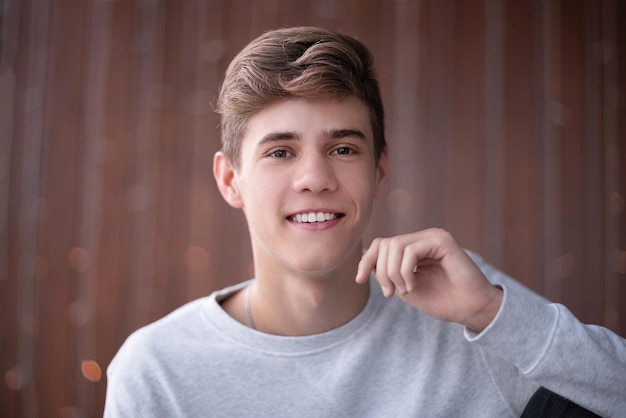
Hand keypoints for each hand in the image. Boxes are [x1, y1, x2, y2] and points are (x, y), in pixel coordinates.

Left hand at [355, 228, 502, 332]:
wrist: (470, 310)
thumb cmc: (442, 300)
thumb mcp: (404, 287)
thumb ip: (386, 273)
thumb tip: (364, 262)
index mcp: (414, 246)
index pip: (380, 243)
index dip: (366, 260)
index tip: (359, 280)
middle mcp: (422, 237)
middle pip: (384, 244)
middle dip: (380, 272)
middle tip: (390, 293)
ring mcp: (433, 236)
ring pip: (394, 246)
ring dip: (392, 273)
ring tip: (405, 290)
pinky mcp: (442, 240)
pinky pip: (410, 251)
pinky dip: (405, 272)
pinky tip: (412, 286)